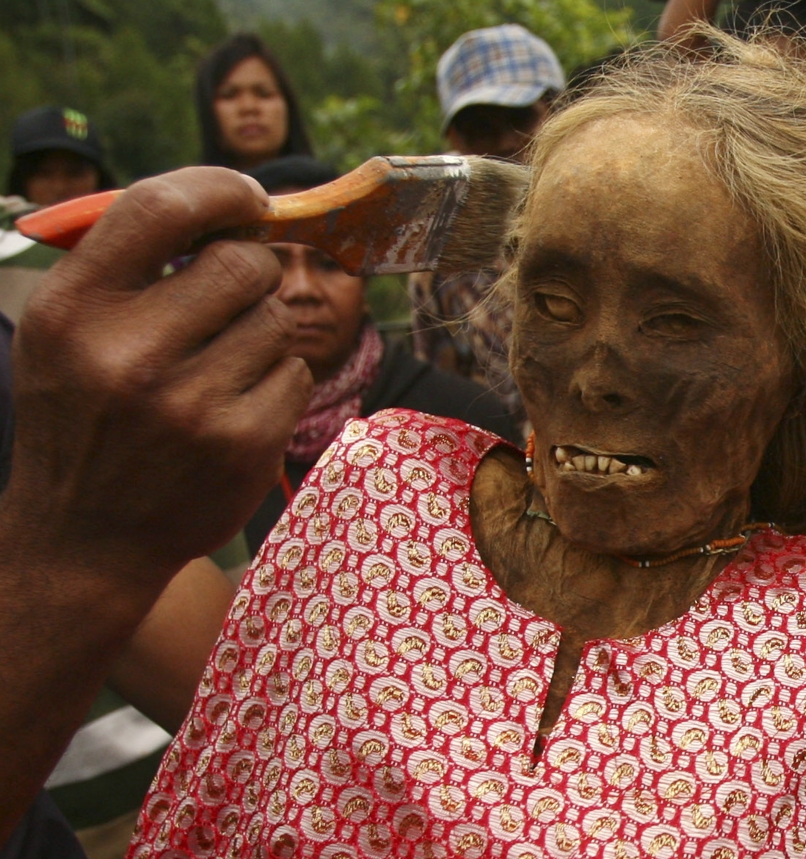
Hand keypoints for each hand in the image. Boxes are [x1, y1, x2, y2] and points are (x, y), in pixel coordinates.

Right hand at [5, 166, 312, 587]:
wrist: (86, 539)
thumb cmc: (85, 416)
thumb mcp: (66, 332)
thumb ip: (129, 262)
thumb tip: (230, 200)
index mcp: (73, 310)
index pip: (159, 208)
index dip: (218, 188)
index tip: (248, 196)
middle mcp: (128, 355)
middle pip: (244, 262)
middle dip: (249, 273)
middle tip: (229, 301)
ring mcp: (190, 404)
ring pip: (277, 320)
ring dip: (261, 334)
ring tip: (217, 369)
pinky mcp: (243, 444)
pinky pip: (296, 375)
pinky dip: (276, 384)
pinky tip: (233, 410)